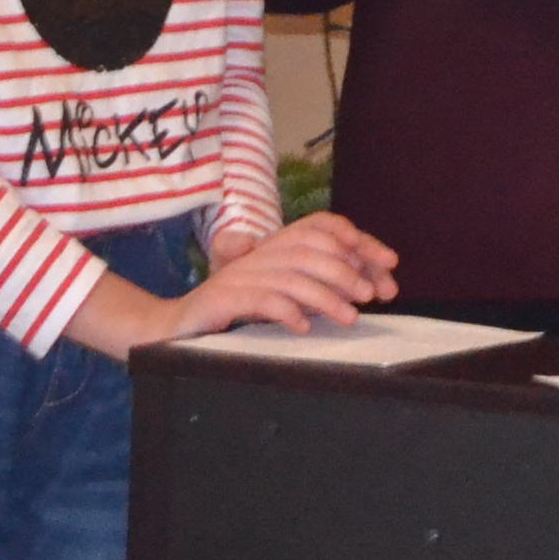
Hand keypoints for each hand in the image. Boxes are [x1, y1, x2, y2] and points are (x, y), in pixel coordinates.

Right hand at [70, 212, 400, 359]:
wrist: (170, 331)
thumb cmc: (227, 316)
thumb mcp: (274, 298)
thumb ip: (309, 290)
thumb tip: (359, 290)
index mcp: (271, 249)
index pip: (320, 228)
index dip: (356, 241)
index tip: (388, 264)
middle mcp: (257, 255)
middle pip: (311, 250)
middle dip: (347, 271)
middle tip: (372, 295)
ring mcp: (238, 276)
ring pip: (291, 276)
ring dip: (325, 297)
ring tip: (349, 317)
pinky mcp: (221, 299)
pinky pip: (259, 300)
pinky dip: (285, 311)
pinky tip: (302, 327)